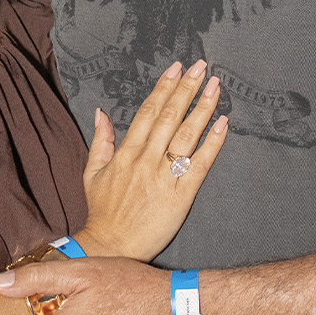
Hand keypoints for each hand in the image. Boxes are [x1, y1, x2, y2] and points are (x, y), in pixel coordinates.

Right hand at [80, 60, 227, 260]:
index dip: (164, 88)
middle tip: (202, 66)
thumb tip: (100, 111)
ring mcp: (164, 177)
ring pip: (186, 136)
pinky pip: (200, 165)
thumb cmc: (102, 212)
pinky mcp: (181, 196)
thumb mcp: (92, 173)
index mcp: (126, 153)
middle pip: (170, 117)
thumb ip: (100, 140)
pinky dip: (212, 143)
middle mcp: (145, 160)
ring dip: (202, 108)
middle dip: (187, 89)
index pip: (148, 112)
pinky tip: (223, 124)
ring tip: (215, 87)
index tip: (177, 68)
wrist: (110, 248)